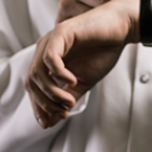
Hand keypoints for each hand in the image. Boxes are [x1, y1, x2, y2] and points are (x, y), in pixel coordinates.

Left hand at [26, 0, 138, 127]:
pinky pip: (50, 57)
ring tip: (70, 100)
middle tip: (64, 111)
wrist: (121, 29)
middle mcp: (44, 49)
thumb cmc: (102, 52)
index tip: (55, 120)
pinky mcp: (61, 32)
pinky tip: (72, 80)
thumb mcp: (82, 82)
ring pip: (37, 72)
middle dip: (44, 102)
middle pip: (30, 81)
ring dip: (52, 92)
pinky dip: (58, 74)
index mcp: (46, 61)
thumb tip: (49, 122)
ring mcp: (51, 40)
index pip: (32, 87)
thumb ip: (66, 99)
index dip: (39, 106)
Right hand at [58, 0, 136, 22]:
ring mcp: (66, 2)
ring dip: (98, 18)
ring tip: (111, 25)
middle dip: (109, 2)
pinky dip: (86, 28)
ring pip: (84, 8)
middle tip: (121, 12)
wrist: (90, 29)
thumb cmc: (107, 11)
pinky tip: (95, 33)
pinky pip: (74, 23)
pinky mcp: (60, 19)